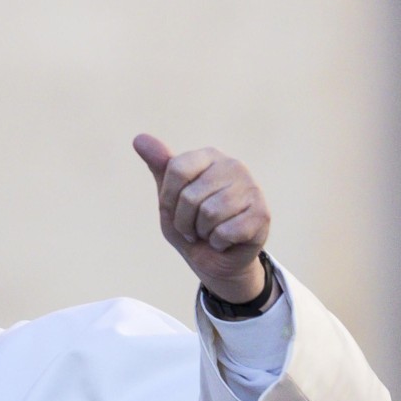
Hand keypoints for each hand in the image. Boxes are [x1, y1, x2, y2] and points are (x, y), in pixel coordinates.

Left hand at [133, 133, 274, 303]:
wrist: (218, 262)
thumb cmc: (192, 226)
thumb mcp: (169, 199)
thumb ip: (159, 168)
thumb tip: (138, 138)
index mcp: (209, 156)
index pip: (176, 169)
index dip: (168, 199)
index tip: (175, 210)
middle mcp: (234, 166)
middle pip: (190, 196)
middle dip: (184, 222)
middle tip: (195, 227)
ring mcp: (251, 188)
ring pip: (210, 214)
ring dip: (203, 233)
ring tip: (210, 232)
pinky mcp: (262, 214)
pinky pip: (226, 231)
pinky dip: (218, 243)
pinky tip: (226, 241)